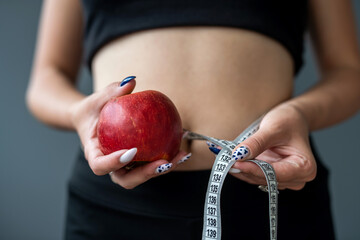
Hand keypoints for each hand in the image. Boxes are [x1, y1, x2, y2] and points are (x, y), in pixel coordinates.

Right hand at [70, 77, 190, 188]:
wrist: (91, 119)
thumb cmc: (91, 110)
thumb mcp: (96, 99)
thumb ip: (111, 92)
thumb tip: (131, 80)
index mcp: (94, 154)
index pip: (100, 166)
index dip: (114, 163)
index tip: (131, 152)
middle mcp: (109, 164)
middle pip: (125, 179)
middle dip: (146, 174)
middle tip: (164, 163)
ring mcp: (124, 166)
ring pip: (142, 175)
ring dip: (162, 168)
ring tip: (181, 155)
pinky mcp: (136, 161)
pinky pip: (151, 161)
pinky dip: (167, 156)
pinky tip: (182, 145)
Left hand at [209, 104, 316, 189]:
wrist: (292, 119)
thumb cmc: (289, 121)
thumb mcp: (273, 128)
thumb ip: (256, 143)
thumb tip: (239, 155)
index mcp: (304, 168)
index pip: (274, 174)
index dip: (253, 169)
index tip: (236, 162)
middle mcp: (296, 178)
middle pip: (264, 178)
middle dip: (244, 168)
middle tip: (223, 159)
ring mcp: (284, 179)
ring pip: (256, 179)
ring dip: (240, 169)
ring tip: (222, 158)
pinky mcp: (272, 176)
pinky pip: (253, 175)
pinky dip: (242, 167)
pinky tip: (229, 160)